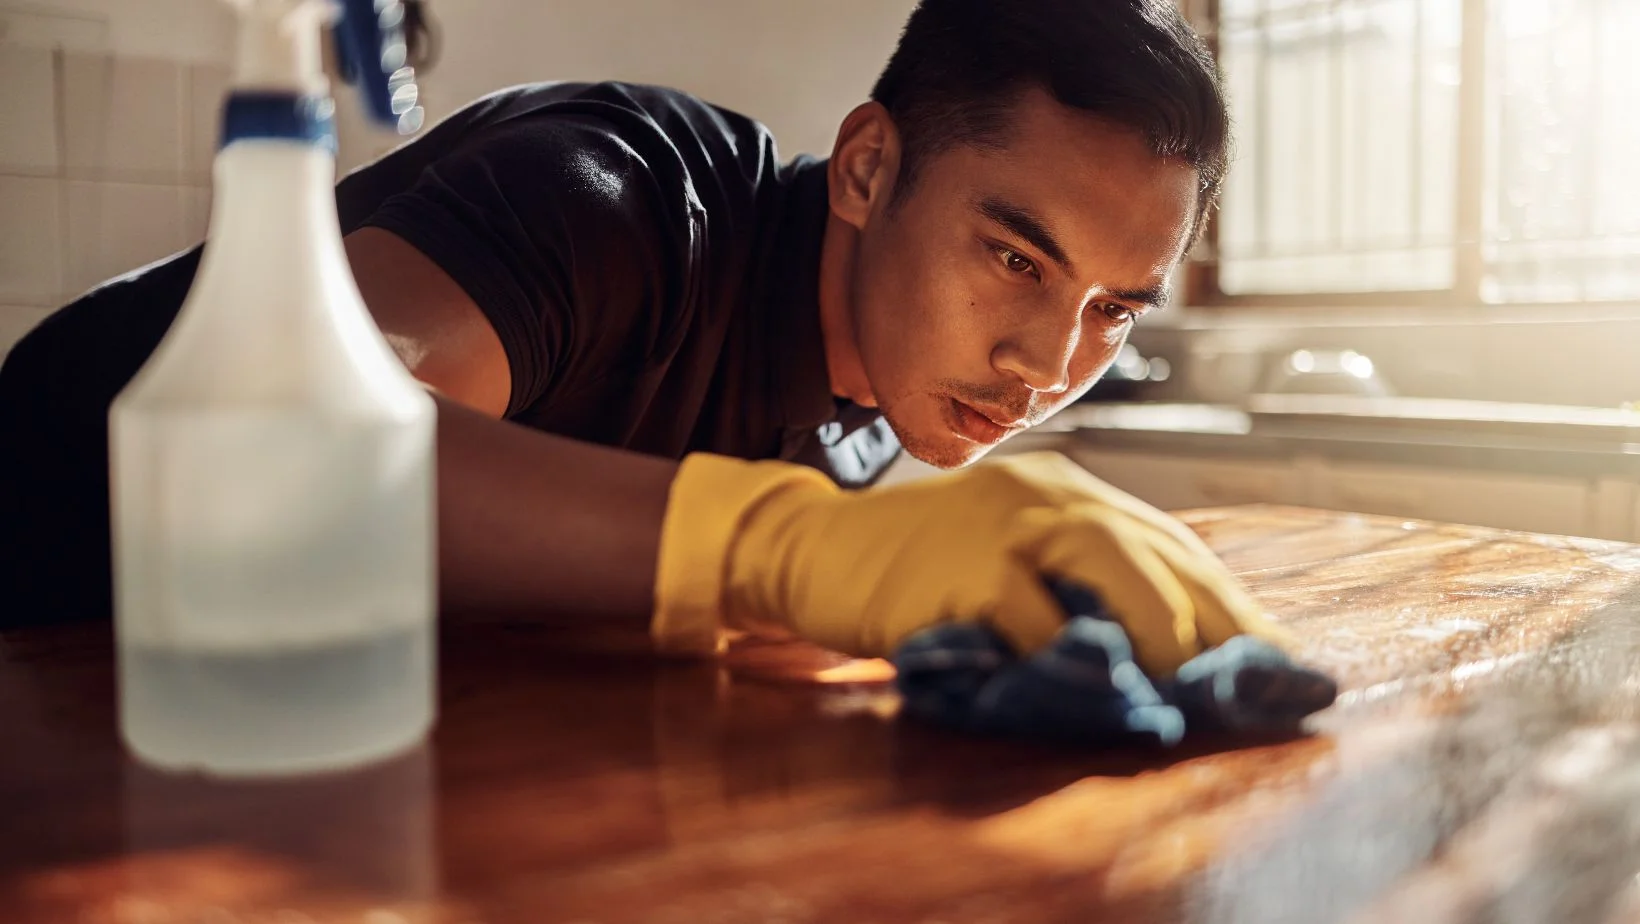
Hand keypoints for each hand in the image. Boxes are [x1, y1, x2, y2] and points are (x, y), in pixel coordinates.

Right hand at [651, 450, 1289, 676]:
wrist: (815, 550)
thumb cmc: (916, 566)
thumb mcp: (1007, 555)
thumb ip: (1075, 586)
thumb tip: (1167, 655)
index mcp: (1066, 491)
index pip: (1172, 546)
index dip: (1232, 606)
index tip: (1282, 659)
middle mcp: (1047, 494)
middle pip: (1157, 552)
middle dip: (1218, 624)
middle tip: (1259, 687)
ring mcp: (1004, 524)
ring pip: (1112, 566)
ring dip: (1164, 634)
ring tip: (1198, 693)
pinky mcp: (964, 566)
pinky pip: (1036, 616)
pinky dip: (1077, 657)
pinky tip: (1109, 693)